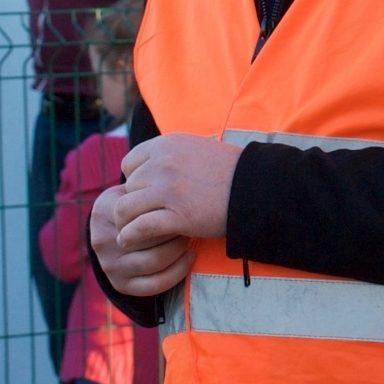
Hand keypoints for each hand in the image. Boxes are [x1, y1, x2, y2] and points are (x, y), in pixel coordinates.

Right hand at [91, 183, 193, 295]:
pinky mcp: (120, 284)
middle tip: (193, 219)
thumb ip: (148, 176)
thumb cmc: (143, 199)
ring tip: (191, 235)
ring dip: (180, 248)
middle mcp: (101, 239)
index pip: (140, 210)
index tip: (185, 200)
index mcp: (103, 209)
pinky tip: (190, 256)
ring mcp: (109, 264)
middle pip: (148, 236)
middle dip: (176, 227)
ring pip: (155, 261)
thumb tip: (176, 161)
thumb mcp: (137, 183)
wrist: (125, 228)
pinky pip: (155, 284)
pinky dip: (178, 271)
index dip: (167, 206)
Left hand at [113, 134, 241, 250]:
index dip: (136, 180)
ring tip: (133, 230)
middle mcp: (165, 163)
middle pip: (128, 187)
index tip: (149, 193)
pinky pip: (139, 228)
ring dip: (127, 221)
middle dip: (136, 202)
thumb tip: (150, 169)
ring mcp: (169, 189)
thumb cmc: (232, 172)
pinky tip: (133, 239)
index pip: (129, 163)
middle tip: (149, 214)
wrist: (258, 189)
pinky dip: (132, 236)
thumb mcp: (198, 149)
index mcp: (168, 144)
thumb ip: (172, 156)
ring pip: (125, 208)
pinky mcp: (177, 215)